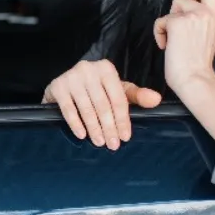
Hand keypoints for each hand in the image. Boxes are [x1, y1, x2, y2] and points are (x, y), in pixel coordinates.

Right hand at [41, 58, 161, 149]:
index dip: (122, 119)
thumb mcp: (117, 90)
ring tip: (100, 142)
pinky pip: (69, 109)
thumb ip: (137, 96)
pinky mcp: (58, 86)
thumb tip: (157, 100)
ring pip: (87, 108)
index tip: (125, 137)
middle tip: (113, 145)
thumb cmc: (95, 89)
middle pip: (103, 105)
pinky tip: (82, 135)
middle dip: (109, 127)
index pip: (118, 98)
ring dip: (94, 128)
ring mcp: (71, 77)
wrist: (63, 84)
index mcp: (106, 69)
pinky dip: (76, 124)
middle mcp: (89, 69)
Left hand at [154, 0, 214, 94]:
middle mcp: (208, 11)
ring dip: (169, 22)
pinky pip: (161, 21)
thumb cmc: (197, 62)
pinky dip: (160, 33)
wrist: (195, 80)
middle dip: (179, 7)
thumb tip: (190, 3)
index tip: (192, 1)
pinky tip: (167, 46)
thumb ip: (203, 17)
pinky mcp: (177, 22)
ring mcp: (194, 14)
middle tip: (179, 28)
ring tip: (174, 40)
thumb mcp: (209, 33)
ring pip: (174, 5)